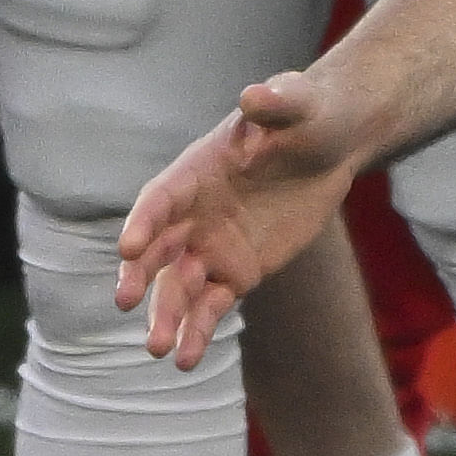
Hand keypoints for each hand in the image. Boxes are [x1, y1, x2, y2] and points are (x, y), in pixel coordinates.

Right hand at [113, 71, 369, 369]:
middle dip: (139, 275)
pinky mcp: (237, 272)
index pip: (159, 200)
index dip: (143, 221)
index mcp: (193, 172)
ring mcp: (210, 246)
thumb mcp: (297, 103)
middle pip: (156, 249)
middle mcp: (192, 214)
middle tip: (124, 301)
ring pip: (178, 287)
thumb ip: (275, 101)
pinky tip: (186, 360)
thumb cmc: (308, 115)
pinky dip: (198, 331)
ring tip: (158, 350)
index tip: (128, 247)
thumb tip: (256, 95)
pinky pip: (210, 306)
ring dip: (166, 317)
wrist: (330, 144)